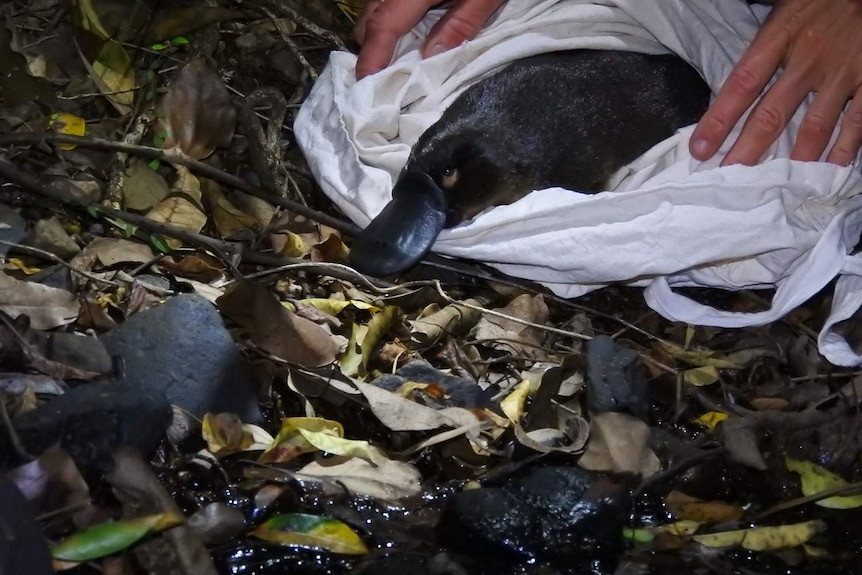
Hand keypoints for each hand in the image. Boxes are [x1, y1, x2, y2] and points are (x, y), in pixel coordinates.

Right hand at [354, 0, 505, 78]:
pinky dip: (393, 15)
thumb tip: (429, 58)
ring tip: (398, 56)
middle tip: (385, 76)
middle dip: (373, 46)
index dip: (372, 56)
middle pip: (370, 15)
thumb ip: (460, 24)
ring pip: (376, 4)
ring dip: (383, 30)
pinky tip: (411, 29)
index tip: (365, 82)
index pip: (384, 24)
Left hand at [690, 0, 861, 165]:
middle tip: (729, 180)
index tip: (700, 149)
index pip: (741, 85)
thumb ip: (759, 45)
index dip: (718, 119)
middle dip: (747, 151)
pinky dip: (847, 147)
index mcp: (780, 37)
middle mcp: (809, 58)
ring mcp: (843, 72)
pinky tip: (833, 169)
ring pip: (815, 125)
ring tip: (777, 185)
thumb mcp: (782, 8)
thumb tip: (729, 79)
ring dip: (794, 159)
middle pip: (771, 114)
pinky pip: (858, 120)